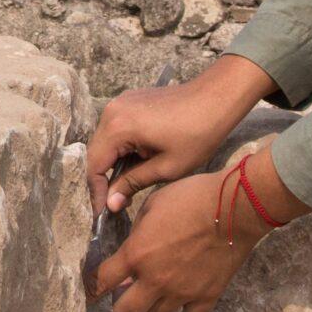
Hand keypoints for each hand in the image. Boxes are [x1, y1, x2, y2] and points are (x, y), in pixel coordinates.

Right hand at [86, 55, 276, 214]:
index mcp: (118, 127)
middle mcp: (112, 111)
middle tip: (115, 204)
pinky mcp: (130, 101)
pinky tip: (135, 163)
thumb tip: (110, 204)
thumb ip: (133, 184)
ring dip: (112, 164)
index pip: (94, 166)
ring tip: (126, 186)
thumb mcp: (167, 167)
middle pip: (96, 152)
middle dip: (103, 179)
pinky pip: (116, 129)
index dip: (96, 192)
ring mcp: (120, 103)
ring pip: (105, 141)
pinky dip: (121, 148)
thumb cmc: (198, 133)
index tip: (102, 213)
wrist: (218, 97)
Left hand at [90, 171, 254, 311]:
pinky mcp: (207, 296)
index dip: (92, 286)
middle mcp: (156, 279)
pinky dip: (185, 308)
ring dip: (152, 305)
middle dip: (120, 306)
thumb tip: (131, 250)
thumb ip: (137, 233)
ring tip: (158, 290)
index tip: (92, 289)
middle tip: (126, 294)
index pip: (101, 281)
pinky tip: (186, 293)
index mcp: (137, 254)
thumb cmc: (190, 197)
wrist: (233, 207)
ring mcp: (182, 292)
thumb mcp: (152, 205)